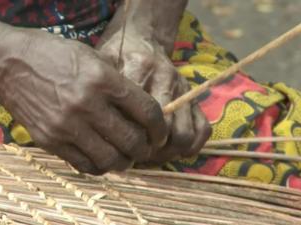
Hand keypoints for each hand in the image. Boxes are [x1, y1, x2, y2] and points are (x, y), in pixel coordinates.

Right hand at [0, 32, 167, 173]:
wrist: (7, 64)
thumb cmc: (52, 55)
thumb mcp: (91, 56)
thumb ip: (117, 83)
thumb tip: (140, 109)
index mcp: (102, 79)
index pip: (147, 112)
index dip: (160, 128)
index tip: (159, 133)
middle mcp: (86, 104)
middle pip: (132, 141)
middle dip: (146, 148)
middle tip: (145, 147)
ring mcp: (66, 125)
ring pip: (110, 159)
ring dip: (124, 161)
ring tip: (125, 155)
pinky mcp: (49, 140)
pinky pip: (84, 165)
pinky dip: (99, 166)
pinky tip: (101, 157)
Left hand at [98, 30, 210, 163]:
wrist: (144, 37)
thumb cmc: (118, 55)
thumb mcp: (103, 64)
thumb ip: (101, 89)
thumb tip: (98, 129)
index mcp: (139, 68)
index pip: (139, 114)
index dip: (130, 137)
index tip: (118, 147)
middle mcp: (166, 78)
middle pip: (163, 129)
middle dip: (149, 150)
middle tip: (134, 155)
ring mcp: (183, 89)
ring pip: (184, 134)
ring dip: (169, 152)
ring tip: (152, 154)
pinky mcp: (194, 97)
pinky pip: (203, 128)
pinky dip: (191, 146)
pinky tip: (172, 150)